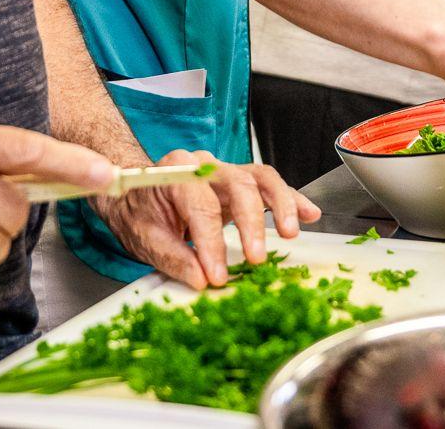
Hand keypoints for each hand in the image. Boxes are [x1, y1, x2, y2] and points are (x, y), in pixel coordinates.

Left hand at [91, 150, 319, 289]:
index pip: (200, 206)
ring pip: (261, 178)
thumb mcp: (144, 239)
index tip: (217, 275)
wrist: (134, 194)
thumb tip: (201, 279)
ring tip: (290, 233)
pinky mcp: (240, 182)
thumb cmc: (139, 214)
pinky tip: (309, 214)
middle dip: (250, 223)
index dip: (211, 243)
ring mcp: (224, 170)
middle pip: (238, 184)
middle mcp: (203, 164)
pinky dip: (291, 199)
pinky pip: (270, 185)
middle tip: (255, 258)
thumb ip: (172, 258)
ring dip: (280, 205)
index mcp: (175, 173)